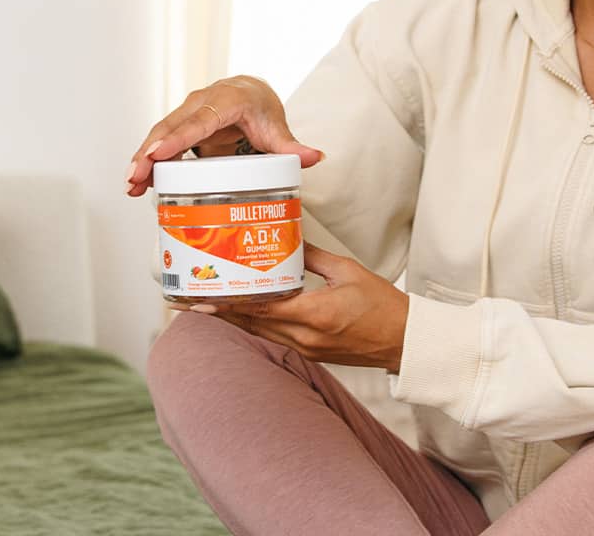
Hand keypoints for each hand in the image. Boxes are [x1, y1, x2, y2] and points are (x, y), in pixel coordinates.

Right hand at [126, 75, 323, 195]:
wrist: (249, 93)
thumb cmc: (260, 108)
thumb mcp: (276, 127)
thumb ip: (291, 146)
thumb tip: (315, 157)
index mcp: (226, 101)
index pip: (199, 120)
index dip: (178, 137)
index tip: (157, 153)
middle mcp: (200, 103)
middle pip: (170, 128)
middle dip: (149, 153)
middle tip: (134, 178)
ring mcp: (186, 113)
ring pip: (159, 135)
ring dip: (142, 160)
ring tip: (130, 186)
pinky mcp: (178, 126)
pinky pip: (160, 143)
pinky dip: (147, 162)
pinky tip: (137, 183)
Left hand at [170, 243, 409, 372]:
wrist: (404, 341)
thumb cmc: (383, 306)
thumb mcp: (348, 271)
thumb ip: (314, 256)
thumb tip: (289, 240)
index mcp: (315, 313)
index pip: (261, 307)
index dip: (228, 303)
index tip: (202, 296)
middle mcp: (305, 336)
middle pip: (251, 324)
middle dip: (219, 313)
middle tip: (189, 301)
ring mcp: (307, 349)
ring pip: (259, 334)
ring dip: (233, 321)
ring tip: (207, 308)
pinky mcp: (311, 354)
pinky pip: (274, 339)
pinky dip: (255, 327)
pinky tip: (243, 317)